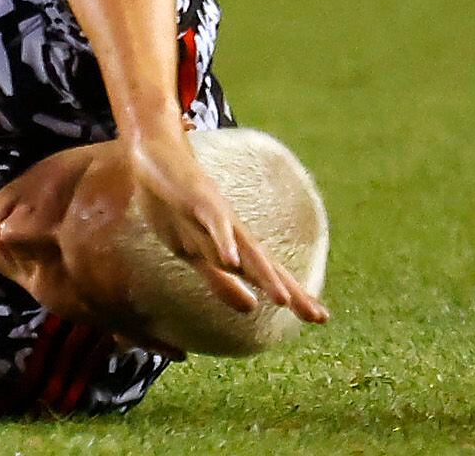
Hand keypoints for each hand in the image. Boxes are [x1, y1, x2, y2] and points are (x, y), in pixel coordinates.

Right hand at [127, 131, 331, 327]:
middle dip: (291, 291)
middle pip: (265, 266)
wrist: (154, 156)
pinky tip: (231, 261)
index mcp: (234, 246)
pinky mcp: (199, 201)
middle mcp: (234, 233)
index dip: (294, 295)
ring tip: (282, 300)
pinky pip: (214, 223)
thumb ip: (220, 280)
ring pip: (245, 249)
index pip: (268, 275)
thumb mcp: (194, 252)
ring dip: (263, 274)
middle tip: (318, 317)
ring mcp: (218, 216)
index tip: (320, 318)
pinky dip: (223, 241)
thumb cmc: (174, 206)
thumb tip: (251, 309)